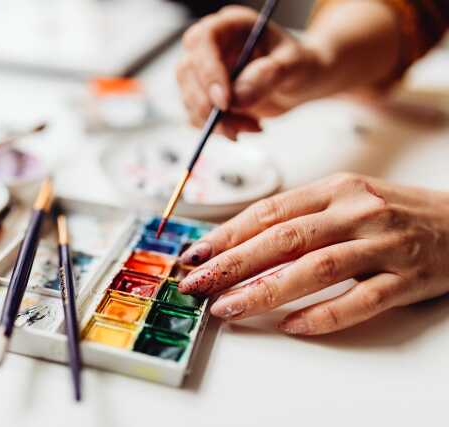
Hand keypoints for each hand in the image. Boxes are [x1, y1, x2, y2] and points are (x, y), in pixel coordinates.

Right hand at [177, 5, 329, 138]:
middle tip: (233, 126)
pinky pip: (197, 116)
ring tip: (252, 126)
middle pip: (187, 71)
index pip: (203, 40)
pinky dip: (220, 129)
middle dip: (207, 105)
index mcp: (231, 25)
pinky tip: (248, 126)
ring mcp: (203, 71)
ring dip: (217, 122)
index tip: (225, 102)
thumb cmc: (299, 63)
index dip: (209, 71)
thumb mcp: (295, 65)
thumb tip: (238, 97)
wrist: (299, 81)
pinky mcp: (204, 95)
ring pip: (190, 98)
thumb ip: (268, 77)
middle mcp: (211, 46)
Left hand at [178, 173, 448, 334]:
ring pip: (317, 268)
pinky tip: (292, 326)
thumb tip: (239, 242)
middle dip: (234, 263)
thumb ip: (298, 217)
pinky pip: (362, 301)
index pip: (270, 211)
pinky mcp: (407, 278)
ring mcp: (383, 245)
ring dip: (266, 290)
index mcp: (335, 189)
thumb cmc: (391, 213)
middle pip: (285, 238)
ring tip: (229, 308)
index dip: (228, 233)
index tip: (196, 254)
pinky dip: (324, 314)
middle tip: (198, 284)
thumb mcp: (343, 200)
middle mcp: (357, 211)